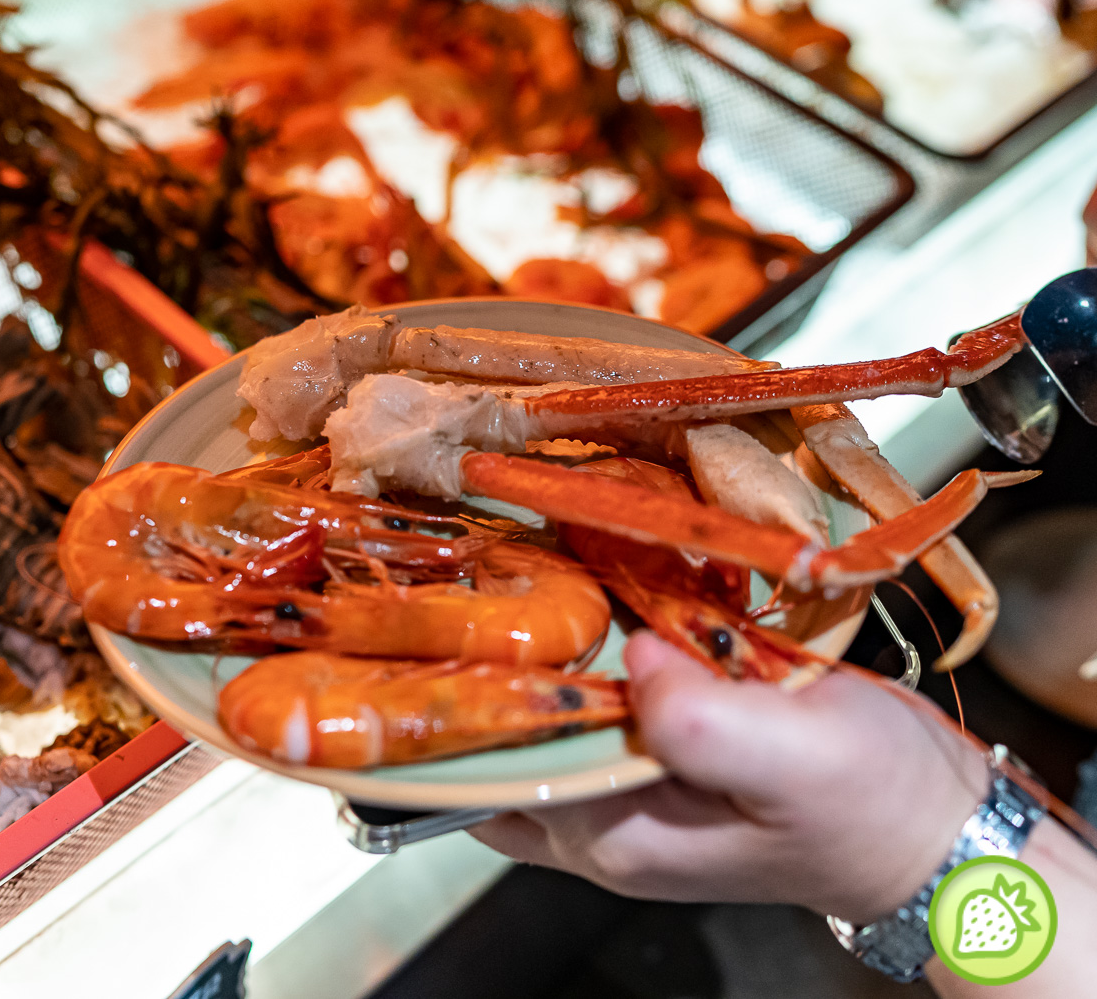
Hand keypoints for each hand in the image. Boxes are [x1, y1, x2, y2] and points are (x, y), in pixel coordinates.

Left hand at [472, 630, 988, 922]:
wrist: (933, 825)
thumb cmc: (874, 803)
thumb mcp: (797, 759)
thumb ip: (701, 720)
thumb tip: (632, 658)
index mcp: (616, 837)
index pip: (497, 768)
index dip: (485, 695)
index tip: (492, 618)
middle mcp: (602, 827)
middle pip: (499, 750)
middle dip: (495, 674)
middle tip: (507, 584)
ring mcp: (624, 797)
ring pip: (541, 726)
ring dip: (540, 661)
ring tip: (547, 581)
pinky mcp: (655, 762)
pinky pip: (591, 711)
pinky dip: (586, 662)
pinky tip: (600, 607)